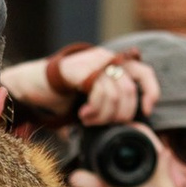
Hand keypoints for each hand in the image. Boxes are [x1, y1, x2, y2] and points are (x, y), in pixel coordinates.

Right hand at [0, 43, 159, 125]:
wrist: (34, 83)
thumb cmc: (65, 94)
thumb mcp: (93, 98)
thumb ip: (111, 103)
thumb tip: (130, 127)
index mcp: (113, 64)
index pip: (144, 72)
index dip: (151, 91)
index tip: (148, 110)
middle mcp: (106, 59)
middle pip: (130, 89)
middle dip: (122, 114)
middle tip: (106, 124)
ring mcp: (93, 62)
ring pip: (115, 93)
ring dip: (104, 115)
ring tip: (90, 121)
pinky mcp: (80, 69)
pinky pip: (98, 92)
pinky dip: (95, 110)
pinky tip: (85, 117)